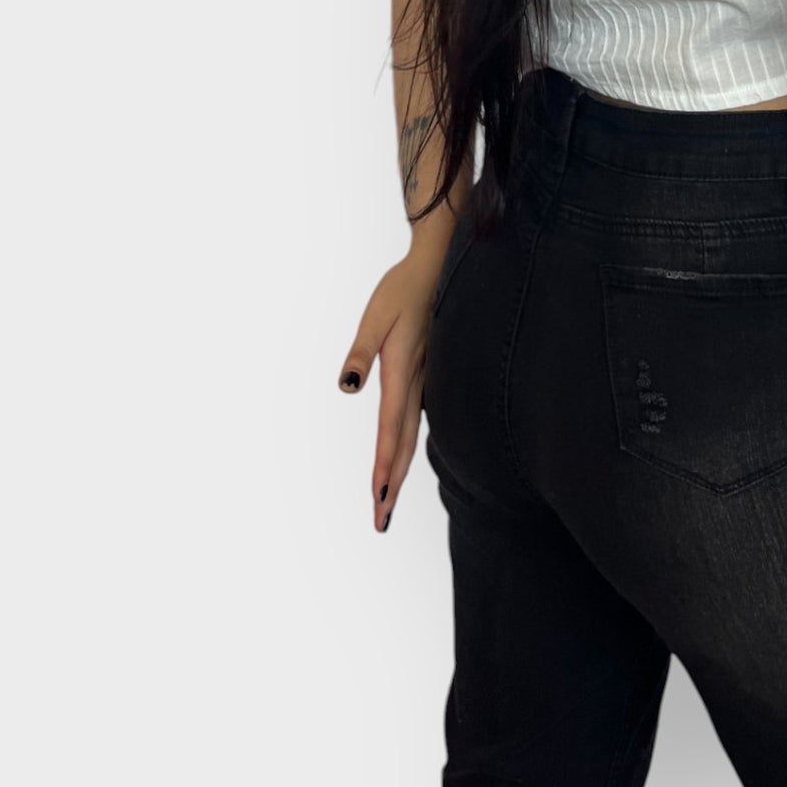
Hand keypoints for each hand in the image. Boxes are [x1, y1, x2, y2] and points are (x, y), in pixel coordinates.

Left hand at [336, 253, 438, 532]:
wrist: (439, 266)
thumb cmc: (402, 289)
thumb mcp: (374, 317)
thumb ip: (360, 353)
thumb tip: (347, 387)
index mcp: (402, 372)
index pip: (391, 429)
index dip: (385, 466)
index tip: (378, 497)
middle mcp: (417, 383)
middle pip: (404, 443)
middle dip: (392, 484)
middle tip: (381, 520)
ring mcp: (426, 381)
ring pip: (412, 435)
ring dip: (400, 469)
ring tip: (388, 500)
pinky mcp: (427, 376)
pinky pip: (417, 420)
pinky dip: (408, 446)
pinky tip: (404, 457)